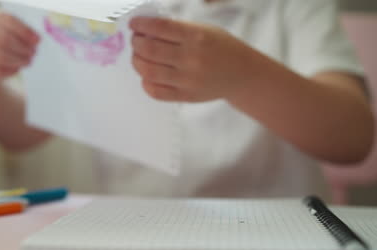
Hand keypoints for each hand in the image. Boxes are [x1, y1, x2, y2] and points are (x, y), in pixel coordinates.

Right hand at [0, 8, 39, 82]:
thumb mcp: (3, 29)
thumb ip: (18, 31)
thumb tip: (36, 39)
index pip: (8, 20)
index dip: (25, 31)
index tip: (37, 41)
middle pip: (2, 38)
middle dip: (22, 47)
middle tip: (33, 53)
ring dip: (18, 60)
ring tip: (27, 61)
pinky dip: (9, 71)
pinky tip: (16, 69)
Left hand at [130, 17, 251, 101]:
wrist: (242, 75)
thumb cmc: (221, 48)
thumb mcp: (204, 30)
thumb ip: (178, 30)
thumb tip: (146, 30)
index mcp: (197, 36)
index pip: (160, 27)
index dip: (141, 25)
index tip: (134, 25)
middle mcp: (192, 58)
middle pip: (150, 50)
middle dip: (136, 43)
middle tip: (136, 41)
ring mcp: (188, 80)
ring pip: (149, 72)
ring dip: (137, 62)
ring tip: (138, 57)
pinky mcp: (186, 96)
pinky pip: (156, 92)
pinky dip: (145, 82)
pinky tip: (147, 76)